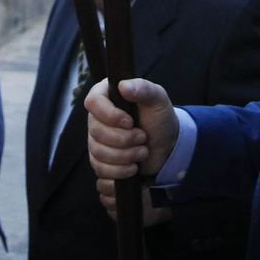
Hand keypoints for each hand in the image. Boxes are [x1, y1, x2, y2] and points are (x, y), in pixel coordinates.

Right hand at [85, 78, 177, 216]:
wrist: (166, 146)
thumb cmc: (159, 118)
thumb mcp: (157, 99)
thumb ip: (143, 88)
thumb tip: (123, 86)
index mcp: (105, 97)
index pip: (93, 103)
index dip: (110, 115)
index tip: (130, 122)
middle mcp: (96, 119)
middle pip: (96, 133)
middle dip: (124, 140)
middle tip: (143, 138)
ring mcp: (96, 142)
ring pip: (98, 154)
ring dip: (124, 157)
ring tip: (143, 152)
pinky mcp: (101, 162)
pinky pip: (100, 172)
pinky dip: (118, 173)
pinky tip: (133, 169)